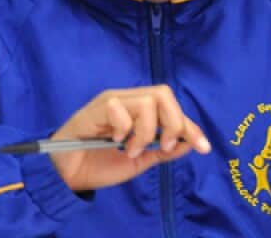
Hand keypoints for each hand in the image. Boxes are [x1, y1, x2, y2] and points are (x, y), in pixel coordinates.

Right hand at [49, 85, 211, 191]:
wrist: (67, 176)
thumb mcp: (139, 161)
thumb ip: (163, 151)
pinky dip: (124, 128)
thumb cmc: (99, 165)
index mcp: (140, 110)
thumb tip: (190, 143)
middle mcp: (127, 99)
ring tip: (132, 148)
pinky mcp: (95, 108)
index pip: (173, 109)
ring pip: (147, 101)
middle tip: (163, 146)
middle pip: (164, 94)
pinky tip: (115, 141)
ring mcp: (111, 101)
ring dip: (146, 130)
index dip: (190, 127)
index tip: (204, 147)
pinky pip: (120, 108)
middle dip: (173, 122)